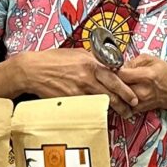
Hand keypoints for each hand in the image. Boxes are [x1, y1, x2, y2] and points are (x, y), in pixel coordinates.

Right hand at [9, 48, 127, 101]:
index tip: (133, 96)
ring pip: (101, 102)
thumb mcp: (77, 53)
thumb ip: (93, 60)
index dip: (126, 89)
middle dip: (124, 103)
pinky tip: (100, 112)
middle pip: (111, 93)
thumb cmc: (53, 60)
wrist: (33, 70)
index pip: (114, 78)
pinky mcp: (70, 100)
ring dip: (113, 109)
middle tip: (131, 108)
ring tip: (121, 113)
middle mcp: (86, 78)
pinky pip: (87, 106)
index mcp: (90, 63)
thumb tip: (107, 66)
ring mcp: (78, 91)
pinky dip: (95, 110)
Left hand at [115, 53, 166, 114]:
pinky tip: (118, 92)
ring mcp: (139, 102)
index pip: (121, 74)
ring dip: (113, 90)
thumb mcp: (151, 60)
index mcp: (147, 76)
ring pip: (116, 97)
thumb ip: (133, 61)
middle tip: (109, 75)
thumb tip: (118, 65)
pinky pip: (120, 105)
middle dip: (111, 80)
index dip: (113, 69)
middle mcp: (142, 91)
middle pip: (117, 87)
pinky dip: (117, 99)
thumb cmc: (165, 74)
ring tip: (113, 83)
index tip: (111, 67)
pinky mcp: (137, 110)